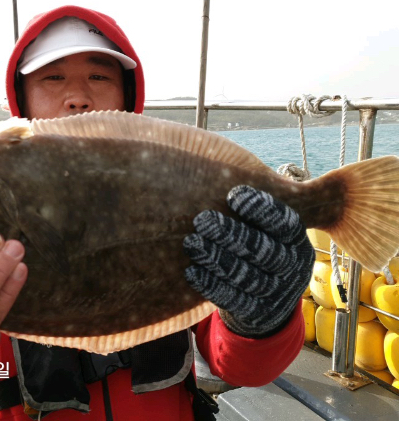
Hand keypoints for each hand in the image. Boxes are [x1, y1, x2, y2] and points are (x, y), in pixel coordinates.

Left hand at [183, 186, 314, 337]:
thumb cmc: (256, 251)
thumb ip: (255, 211)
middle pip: (263, 251)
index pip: (284, 223)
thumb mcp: (267, 230)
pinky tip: (191, 271)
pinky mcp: (258, 314)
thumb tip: (221, 174)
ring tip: (191, 242)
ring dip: (216, 258)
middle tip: (201, 219)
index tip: (232, 195)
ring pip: (247, 276)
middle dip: (231, 233)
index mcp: (297, 240)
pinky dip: (211, 284)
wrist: (263, 305)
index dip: (260, 209)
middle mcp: (294, 268)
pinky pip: (234, 299)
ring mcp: (278, 294)